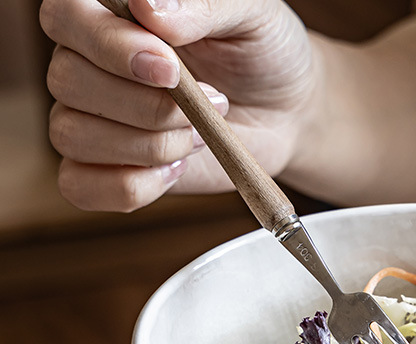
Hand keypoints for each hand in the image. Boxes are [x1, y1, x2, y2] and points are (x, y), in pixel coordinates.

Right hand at [40, 0, 315, 209]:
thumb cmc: (262, 54)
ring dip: (149, 145)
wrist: (285, 114)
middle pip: (67, 82)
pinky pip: (81, 186)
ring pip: (73, 135)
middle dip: (148, 107)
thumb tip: (147, 7)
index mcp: (109, 10)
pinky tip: (175, 169)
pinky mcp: (106, 169)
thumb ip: (202, 4)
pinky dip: (131, 186)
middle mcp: (87, 61)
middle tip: (213, 103)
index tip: (171, 69)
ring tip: (200, 134)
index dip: (110, 47)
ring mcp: (90, 117)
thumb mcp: (250, 14)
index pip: (64, 17)